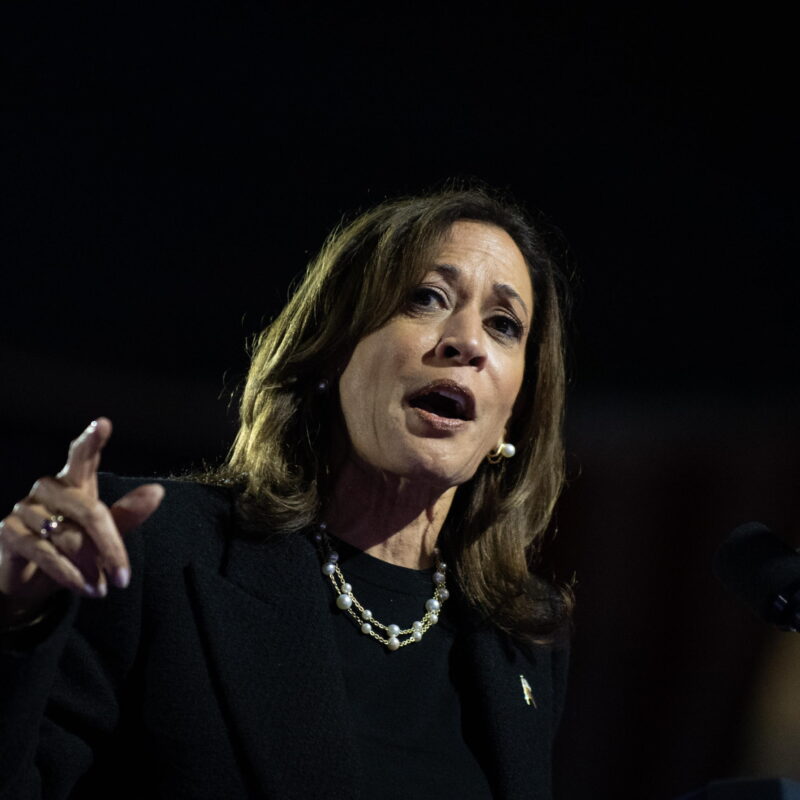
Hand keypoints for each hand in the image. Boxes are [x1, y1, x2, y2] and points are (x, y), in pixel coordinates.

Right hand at [0, 418, 163, 623]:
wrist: (30, 581)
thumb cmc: (74, 547)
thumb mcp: (103, 533)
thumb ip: (128, 514)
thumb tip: (158, 491)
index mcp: (75, 481)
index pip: (82, 455)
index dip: (92, 440)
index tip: (103, 423)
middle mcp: (49, 488)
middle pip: (89, 510)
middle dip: (111, 547)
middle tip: (125, 578)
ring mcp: (25, 508)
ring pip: (67, 536)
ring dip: (89, 568)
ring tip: (103, 588)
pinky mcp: (8, 532)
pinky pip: (44, 552)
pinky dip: (69, 575)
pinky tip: (85, 588)